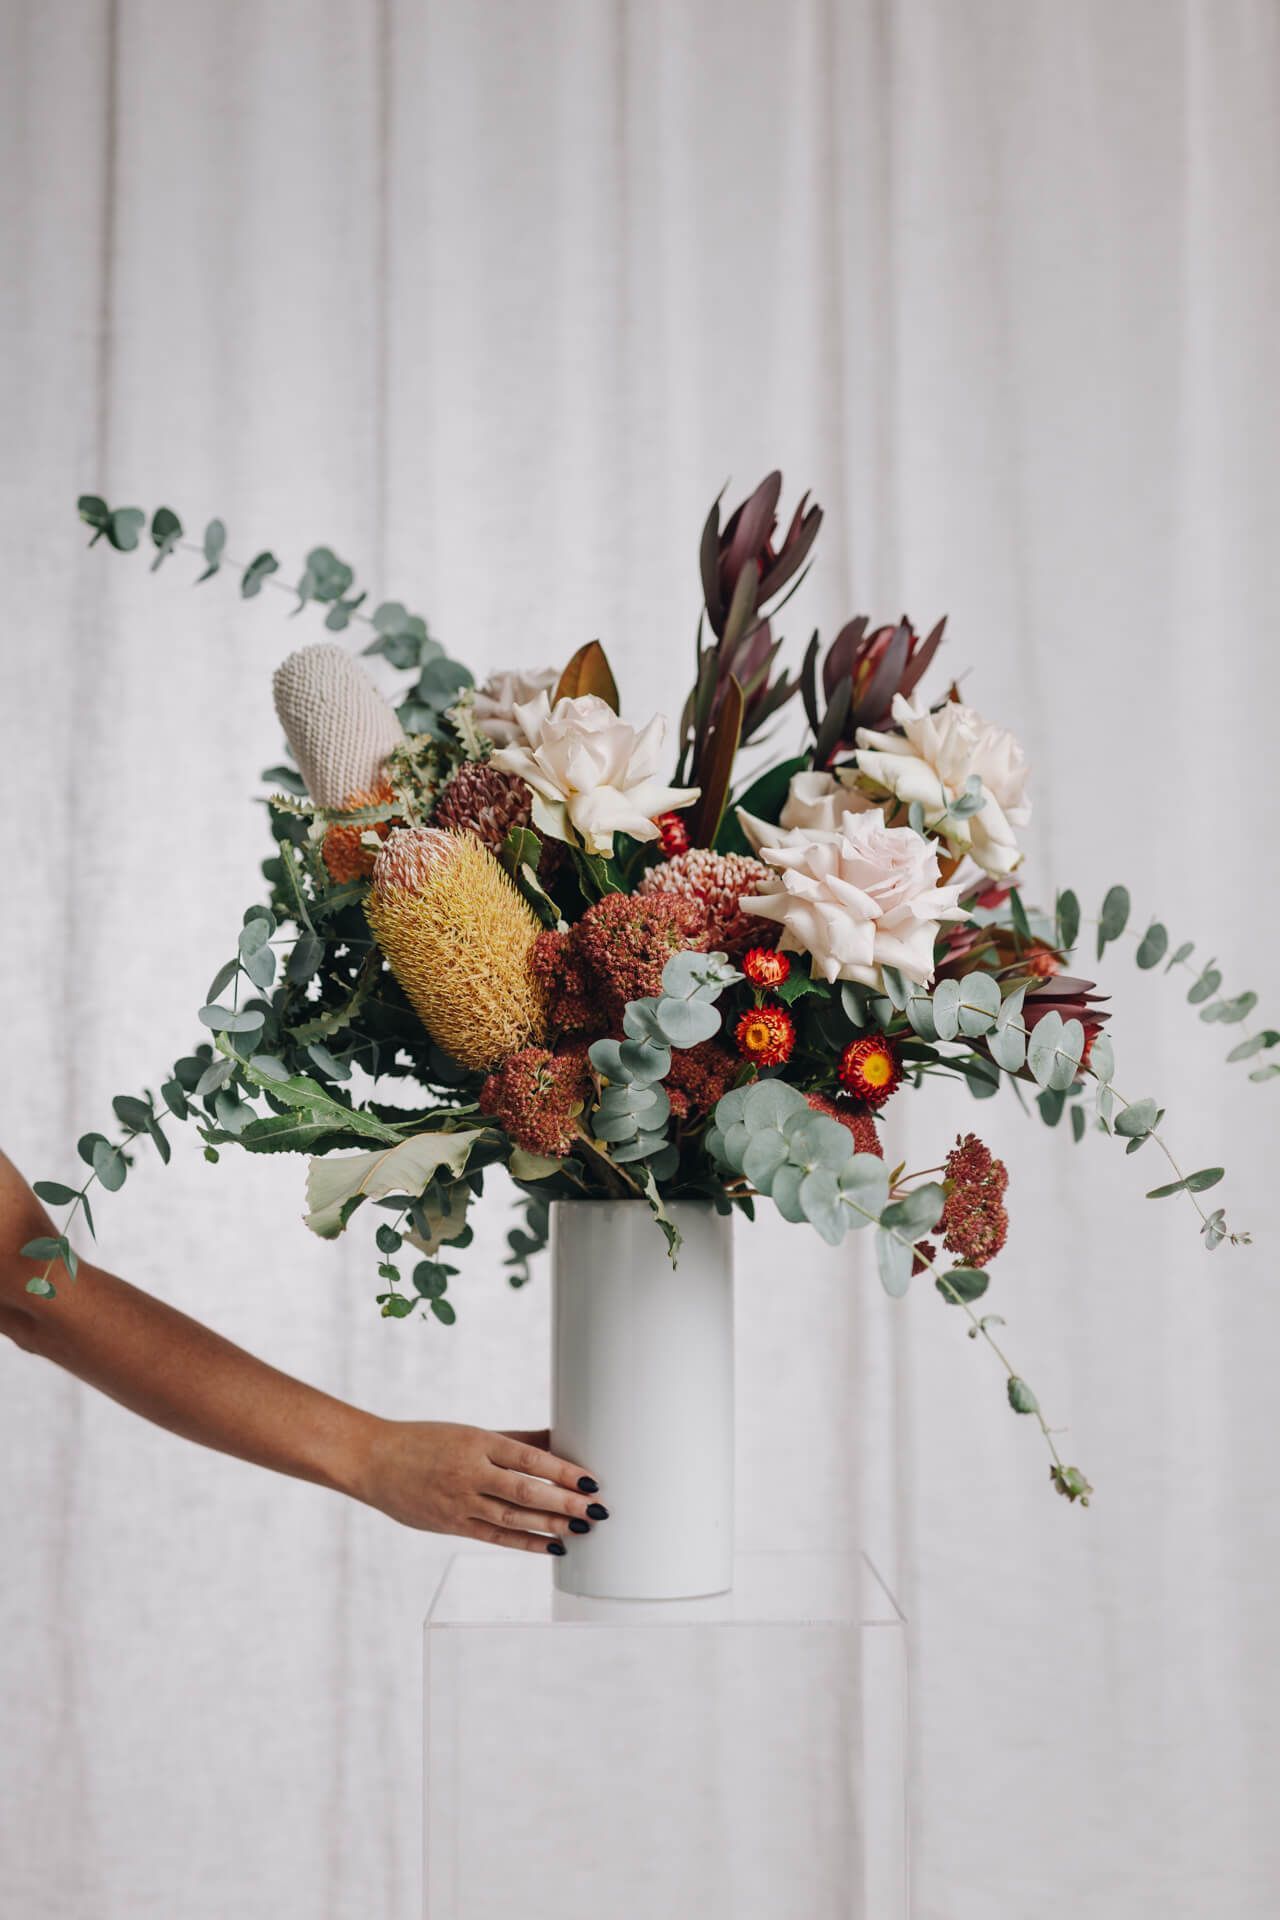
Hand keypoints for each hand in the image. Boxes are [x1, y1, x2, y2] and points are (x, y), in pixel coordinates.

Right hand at [351, 1420, 607, 1553]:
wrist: (374, 1461)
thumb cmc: (427, 1441)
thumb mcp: (471, 1433)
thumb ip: (516, 1440)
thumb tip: (558, 1439)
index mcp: (477, 1442)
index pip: (529, 1458)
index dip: (562, 1472)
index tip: (590, 1481)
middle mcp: (470, 1473)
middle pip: (525, 1491)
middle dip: (564, 1503)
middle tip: (597, 1510)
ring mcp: (460, 1502)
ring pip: (513, 1519)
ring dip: (551, 1527)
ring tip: (582, 1530)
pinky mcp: (452, 1525)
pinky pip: (496, 1538)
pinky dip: (526, 1544)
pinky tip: (552, 1547)